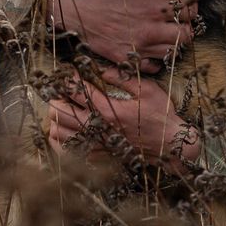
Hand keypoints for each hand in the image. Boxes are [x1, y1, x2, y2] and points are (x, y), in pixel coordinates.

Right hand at [47, 0, 197, 70]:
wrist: (78, 13)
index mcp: (155, 7)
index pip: (189, 12)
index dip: (193, 9)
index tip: (189, 8)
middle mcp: (151, 29)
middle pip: (186, 35)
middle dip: (188, 29)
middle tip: (181, 24)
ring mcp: (140, 47)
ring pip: (172, 52)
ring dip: (174, 44)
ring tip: (168, 37)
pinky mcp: (129, 60)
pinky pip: (153, 66)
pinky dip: (157, 60)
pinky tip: (153, 51)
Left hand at [48, 67, 201, 173]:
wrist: (170, 145)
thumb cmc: (161, 115)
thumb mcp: (147, 89)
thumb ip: (123, 78)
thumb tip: (103, 69)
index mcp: (109, 110)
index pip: (78, 92)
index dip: (70, 80)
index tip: (69, 73)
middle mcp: (98, 128)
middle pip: (60, 112)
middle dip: (56, 98)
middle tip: (60, 91)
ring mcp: (96, 144)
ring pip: (59, 132)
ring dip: (55, 118)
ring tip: (61, 109)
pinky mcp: (97, 156)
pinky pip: (67, 151)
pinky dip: (59, 141)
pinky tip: (63, 131)